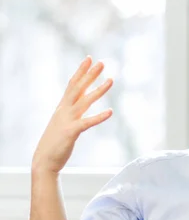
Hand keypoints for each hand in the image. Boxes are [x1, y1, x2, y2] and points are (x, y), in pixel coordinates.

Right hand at [32, 57, 113, 173]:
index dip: (81, 71)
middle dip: (90, 74)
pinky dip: (99, 117)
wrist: (44, 160)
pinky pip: (87, 122)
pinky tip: (111, 112)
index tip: (89, 59)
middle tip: (102, 62)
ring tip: (111, 80)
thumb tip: (81, 101)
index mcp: (63, 107)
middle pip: (78, 88)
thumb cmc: (56, 141)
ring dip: (99, 90)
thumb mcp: (64, 121)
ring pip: (85, 101)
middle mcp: (64, 110)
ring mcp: (67, 120)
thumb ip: (73, 110)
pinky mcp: (71, 132)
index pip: (73, 85)